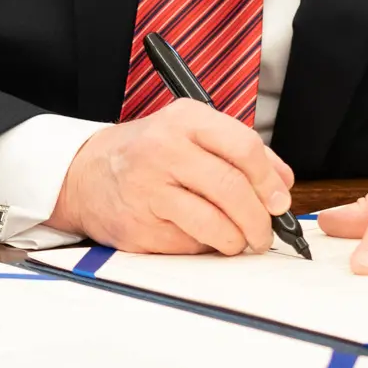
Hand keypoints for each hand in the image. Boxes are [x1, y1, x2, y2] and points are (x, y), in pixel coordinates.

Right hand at [47, 100, 295, 255]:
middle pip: (231, 189)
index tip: (279, 201)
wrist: (85, 174)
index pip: (243, 147)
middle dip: (258, 219)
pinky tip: (201, 238)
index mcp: (185, 120)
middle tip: (265, 232)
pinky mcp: (139, 226)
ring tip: (240, 241)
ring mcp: (149, 189)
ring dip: (237, 240)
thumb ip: (238, 151)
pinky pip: (189, 244)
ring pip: (214, 224)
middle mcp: (164, 150)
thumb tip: (282, 183)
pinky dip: (205, 247)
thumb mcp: (190, 133)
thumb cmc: (148, 153)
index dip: (268, 180)